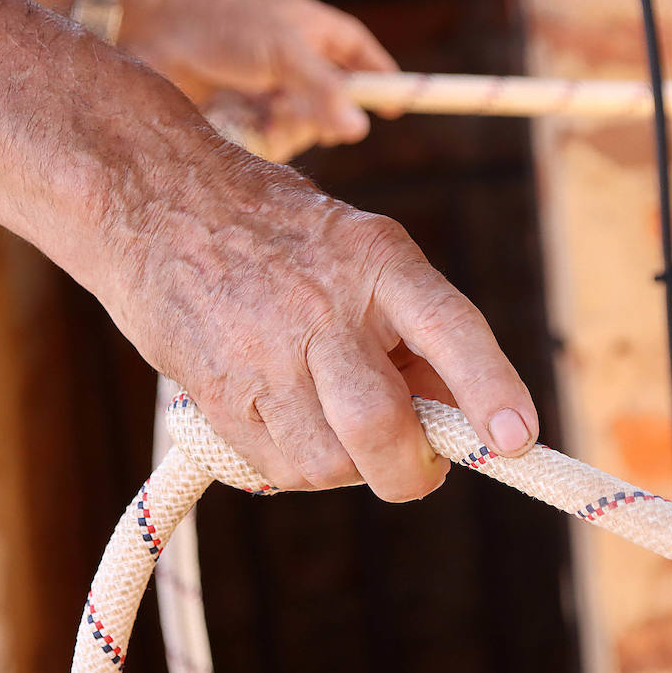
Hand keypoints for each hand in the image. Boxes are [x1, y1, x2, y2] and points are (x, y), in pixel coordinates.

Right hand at [79, 118, 538, 502]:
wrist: (152, 202)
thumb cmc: (276, 233)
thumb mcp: (356, 249)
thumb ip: (408, 328)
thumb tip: (456, 415)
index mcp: (375, 258)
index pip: (449, 328)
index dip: (490, 388)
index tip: (519, 440)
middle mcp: (322, 306)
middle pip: (380, 425)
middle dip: (410, 470)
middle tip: (418, 468)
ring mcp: (265, 353)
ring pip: (330, 462)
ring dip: (349, 466)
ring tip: (335, 420)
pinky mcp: (219, 394)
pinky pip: (280, 467)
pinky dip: (299, 464)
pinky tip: (287, 416)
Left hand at [118, 0, 397, 153]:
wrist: (150, 26)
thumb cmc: (221, 23)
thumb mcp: (282, 51)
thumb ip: (323, 89)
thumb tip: (361, 129)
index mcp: (316, 31)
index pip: (364, 57)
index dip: (382, 83)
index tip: (396, 110)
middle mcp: (295, 62)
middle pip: (333, 106)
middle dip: (318, 117)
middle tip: (294, 111)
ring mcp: (266, 90)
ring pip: (298, 129)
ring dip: (282, 130)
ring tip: (255, 113)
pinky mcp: (239, 115)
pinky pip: (265, 142)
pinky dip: (257, 139)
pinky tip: (236, 123)